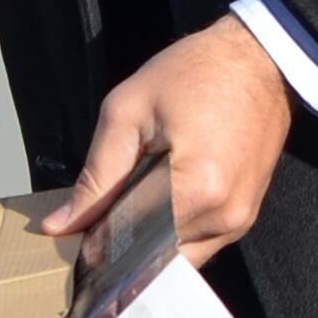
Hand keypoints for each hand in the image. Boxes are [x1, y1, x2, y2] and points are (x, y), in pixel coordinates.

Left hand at [47, 13, 294, 267]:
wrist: (257, 60)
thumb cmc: (195, 73)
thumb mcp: (127, 112)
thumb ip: (95, 177)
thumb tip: (60, 226)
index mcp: (195, 190)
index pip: (128, 242)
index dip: (95, 239)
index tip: (77, 228)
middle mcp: (223, 217)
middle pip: (153, 257)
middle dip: (122, 243)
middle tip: (106, 207)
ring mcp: (239, 222)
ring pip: (175, 258)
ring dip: (149, 241)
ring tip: (138, 195)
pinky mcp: (246, 218)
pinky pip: (199, 245)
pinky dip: (173, 232)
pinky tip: (163, 198)